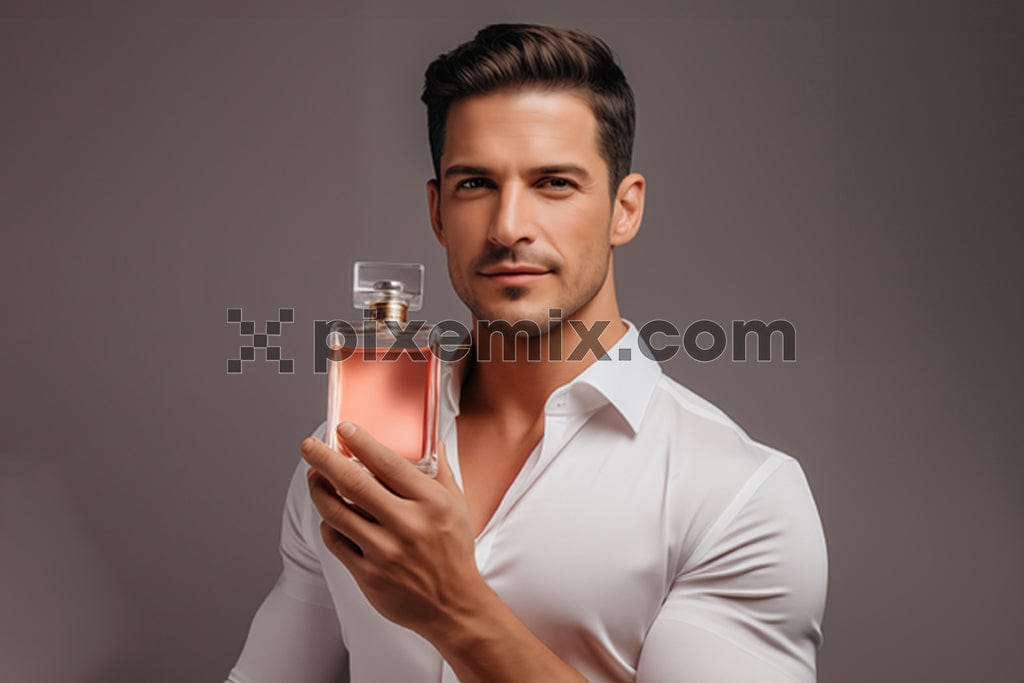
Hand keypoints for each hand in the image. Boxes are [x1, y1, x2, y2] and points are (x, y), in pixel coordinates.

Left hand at [300, 422, 485, 637]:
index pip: (389, 464)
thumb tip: (431, 439)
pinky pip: (336, 542)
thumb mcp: (457, 505)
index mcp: (431, 503)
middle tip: (309, 447)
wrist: (453, 605)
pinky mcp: (368, 575)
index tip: (344, 429)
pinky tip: (332, 516)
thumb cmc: (454, 550)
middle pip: (354, 484)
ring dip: (319, 491)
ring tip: (314, 478)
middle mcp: (407, 525)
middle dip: (325, 461)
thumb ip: (441, 471)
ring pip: (337, 513)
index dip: (362, 443)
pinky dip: (329, 524)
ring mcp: (385, 552)